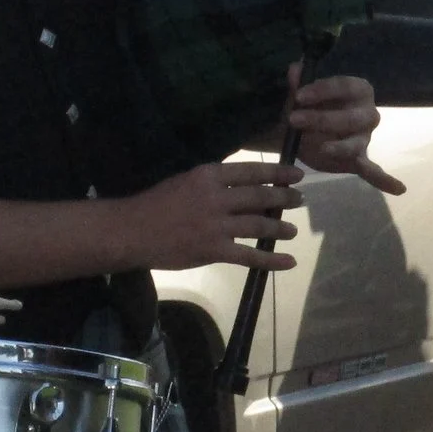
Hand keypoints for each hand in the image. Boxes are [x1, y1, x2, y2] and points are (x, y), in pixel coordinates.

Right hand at [127, 161, 304, 270]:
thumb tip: (242, 185)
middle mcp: (216, 197)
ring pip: (259, 224)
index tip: (295, 174)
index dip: (277, 173)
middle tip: (300, 200)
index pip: (251, 171)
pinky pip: (250, 256)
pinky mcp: (214, 250)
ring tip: (292, 230)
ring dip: (280, 227)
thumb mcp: (184, 180)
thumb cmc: (154, 204)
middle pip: (260, 196)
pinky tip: (289, 261)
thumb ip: (212, 182)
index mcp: (207, 175)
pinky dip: (272, 259)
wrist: (132, 231)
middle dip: (284, 198)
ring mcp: (216, 225)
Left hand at [287, 69, 405, 194]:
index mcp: (358, 90)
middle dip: (323, 119)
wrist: (300, 128)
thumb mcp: (300, 92)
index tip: (298, 96)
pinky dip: (384, 179)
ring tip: (323, 149)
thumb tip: (295, 70)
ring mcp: (364, 138)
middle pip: (351, 117)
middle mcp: (367, 113)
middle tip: (294, 120)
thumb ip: (298, 83)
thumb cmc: (306, 105)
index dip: (322, 90)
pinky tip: (398, 189)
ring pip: (356, 144)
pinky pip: (373, 170)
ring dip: (339, 147)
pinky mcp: (358, 159)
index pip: (344, 86)